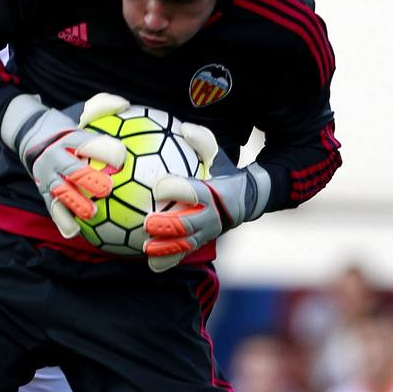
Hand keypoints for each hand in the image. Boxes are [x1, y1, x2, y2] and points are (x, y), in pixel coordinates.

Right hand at [0, 93, 128, 237]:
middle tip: (107, 188)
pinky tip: (74, 231)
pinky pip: (52, 208)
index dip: (102, 148)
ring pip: (60, 191)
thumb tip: (124, 103)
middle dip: (88, 179)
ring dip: (75, 203)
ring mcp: (48, 176)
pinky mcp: (43, 191)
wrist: (29, 135)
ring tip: (91, 214)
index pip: (85, 142)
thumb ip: (103, 105)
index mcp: (68, 138)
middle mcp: (56, 157)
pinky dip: (62, 220)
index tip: (121, 156)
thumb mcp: (81, 112)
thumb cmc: (66, 127)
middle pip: (72, 169)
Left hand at [143, 123, 270, 271]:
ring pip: (186, 244)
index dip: (177, 190)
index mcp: (213, 193)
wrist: (246, 199)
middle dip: (169, 225)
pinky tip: (150, 264)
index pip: (195, 192)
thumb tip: (185, 127)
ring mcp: (206, 233)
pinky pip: (184, 255)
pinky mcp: (201, 243)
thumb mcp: (218, 154)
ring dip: (166, 248)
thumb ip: (202, 141)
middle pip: (189, 224)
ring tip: (146, 248)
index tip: (158, 187)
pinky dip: (168, 261)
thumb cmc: (224, 172)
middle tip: (148, 223)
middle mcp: (211, 216)